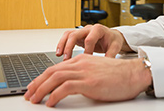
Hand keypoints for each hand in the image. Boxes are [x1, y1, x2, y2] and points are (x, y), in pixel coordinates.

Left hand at [24, 54, 151, 106]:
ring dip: (41, 90)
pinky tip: (50, 103)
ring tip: (34, 100)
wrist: (134, 74)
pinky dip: (54, 95)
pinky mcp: (88, 82)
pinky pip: (65, 88)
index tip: (34, 87)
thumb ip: (84, 76)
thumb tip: (71, 88)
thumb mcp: (97, 72)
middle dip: (37, 84)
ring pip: (55, 78)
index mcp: (82, 60)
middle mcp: (80, 63)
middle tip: (28, 95)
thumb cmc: (120, 76)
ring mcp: (84, 71)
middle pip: (52, 71)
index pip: (56, 68)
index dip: (42, 78)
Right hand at [56, 24, 130, 59]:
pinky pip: (67, 37)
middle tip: (67, 59)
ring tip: (59, 55)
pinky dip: (62, 44)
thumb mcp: (115, 46)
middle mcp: (88, 28)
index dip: (87, 50)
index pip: (90, 39)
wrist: (111, 37)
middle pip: (75, 34)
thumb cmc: (113, 40)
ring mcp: (82, 31)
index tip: (86, 61)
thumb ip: (111, 54)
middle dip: (69, 47)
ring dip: (62, 44)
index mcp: (98, 29)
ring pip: (68, 34)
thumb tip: (106, 64)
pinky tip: (60, 53)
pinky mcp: (78, 36)